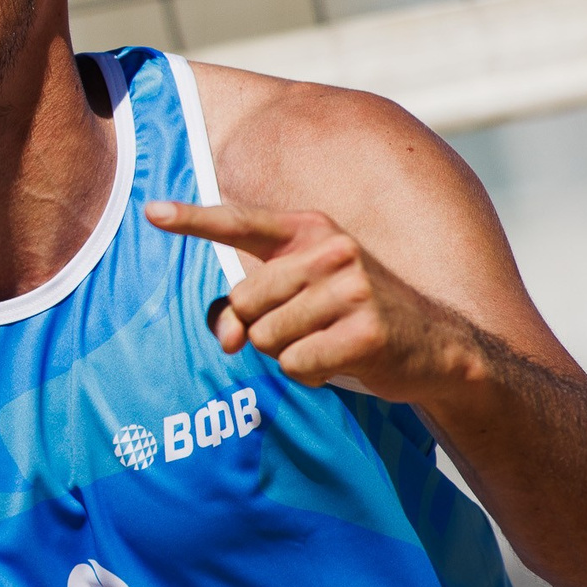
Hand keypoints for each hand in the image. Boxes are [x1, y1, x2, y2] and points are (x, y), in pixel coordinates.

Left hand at [146, 201, 477, 403]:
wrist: (436, 346)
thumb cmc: (351, 317)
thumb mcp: (301, 296)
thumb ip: (248, 307)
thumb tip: (223, 338)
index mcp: (310, 229)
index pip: (240, 221)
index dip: (192, 219)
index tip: (150, 211)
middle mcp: (331, 249)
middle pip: (244, 302)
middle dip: (261, 328)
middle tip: (303, 330)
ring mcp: (353, 288)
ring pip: (266, 338)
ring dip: (287, 353)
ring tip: (326, 342)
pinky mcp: (367, 330)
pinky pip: (296, 365)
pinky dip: (309, 375)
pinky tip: (341, 361)